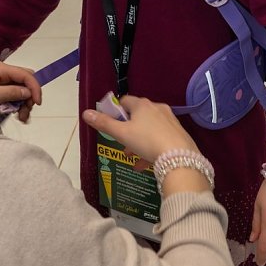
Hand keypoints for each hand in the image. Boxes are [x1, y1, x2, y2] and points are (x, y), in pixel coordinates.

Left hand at [0, 61, 41, 122]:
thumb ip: (10, 92)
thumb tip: (27, 92)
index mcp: (1, 69)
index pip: (26, 74)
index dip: (34, 87)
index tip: (37, 103)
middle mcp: (4, 72)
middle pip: (27, 82)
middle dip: (30, 97)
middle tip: (26, 113)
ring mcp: (3, 81)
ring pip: (24, 90)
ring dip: (25, 104)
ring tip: (21, 118)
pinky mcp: (2, 90)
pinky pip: (17, 96)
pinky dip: (20, 106)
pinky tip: (18, 116)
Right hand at [82, 95, 198, 163]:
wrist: (179, 156)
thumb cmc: (146, 141)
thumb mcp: (122, 134)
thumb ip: (104, 123)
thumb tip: (85, 112)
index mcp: (142, 104)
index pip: (125, 101)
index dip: (115, 111)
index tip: (110, 123)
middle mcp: (157, 108)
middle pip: (137, 116)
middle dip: (127, 130)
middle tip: (121, 143)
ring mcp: (169, 120)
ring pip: (149, 129)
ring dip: (138, 141)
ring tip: (132, 157)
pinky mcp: (178, 133)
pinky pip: (159, 138)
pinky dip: (150, 148)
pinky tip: (145, 165)